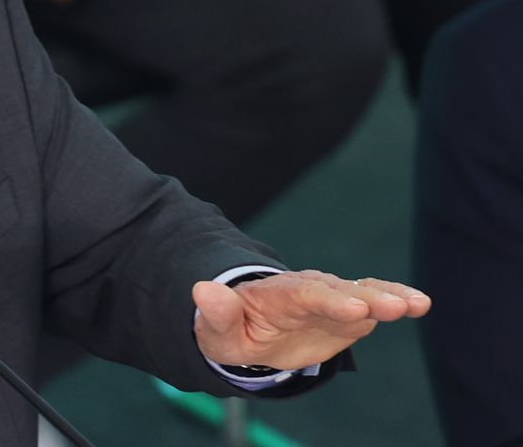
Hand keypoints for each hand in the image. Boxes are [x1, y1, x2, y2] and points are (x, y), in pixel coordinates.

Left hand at [193, 270, 431, 370]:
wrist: (247, 328)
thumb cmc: (231, 330)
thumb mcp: (215, 330)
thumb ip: (215, 312)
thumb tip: (201, 290)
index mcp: (277, 295)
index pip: (305, 295)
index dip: (330, 302)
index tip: (355, 309)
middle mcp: (309, 290)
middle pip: (339, 292)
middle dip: (365, 298)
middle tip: (392, 307)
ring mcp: (332, 299)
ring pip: (363, 293)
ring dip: (388, 297)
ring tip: (416, 304)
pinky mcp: (349, 311)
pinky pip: (376, 303)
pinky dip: (396, 301)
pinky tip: (419, 304)